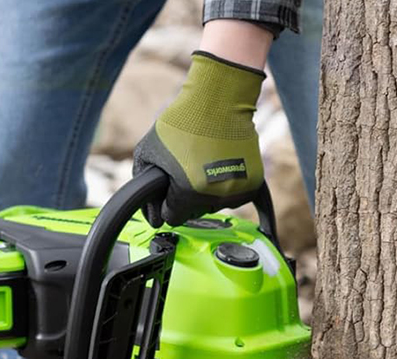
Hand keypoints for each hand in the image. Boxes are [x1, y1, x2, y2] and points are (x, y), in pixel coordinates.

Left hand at [132, 25, 270, 226]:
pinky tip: (221, 165)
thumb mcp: (149, 149)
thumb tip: (150, 210)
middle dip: (188, 197)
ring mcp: (237, 190)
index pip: (173, 218)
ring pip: (215, 205)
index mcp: (188, 192)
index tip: (170, 190)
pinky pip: (234, 196)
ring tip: (204, 164)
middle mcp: (215, 196)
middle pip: (195, 212)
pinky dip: (227, 186)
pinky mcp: (253, 183)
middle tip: (188, 170)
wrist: (219, 101)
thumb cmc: (184, 122)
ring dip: (208, 191)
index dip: (167, 204)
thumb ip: (143, 181)